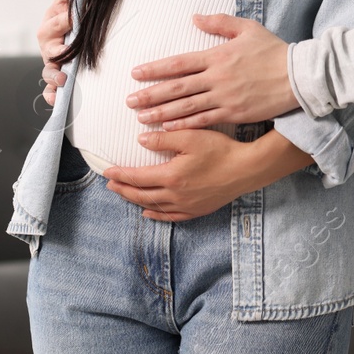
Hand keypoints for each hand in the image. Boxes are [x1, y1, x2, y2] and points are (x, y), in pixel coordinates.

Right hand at [36, 0, 70, 105]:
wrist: (67, 32)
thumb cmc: (67, 18)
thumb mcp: (66, 4)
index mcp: (50, 27)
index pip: (57, 22)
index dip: (65, 20)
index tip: (73, 18)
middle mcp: (48, 47)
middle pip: (50, 50)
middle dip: (58, 51)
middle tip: (65, 52)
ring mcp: (51, 64)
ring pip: (48, 72)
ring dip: (54, 77)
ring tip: (62, 80)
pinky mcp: (56, 79)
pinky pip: (50, 90)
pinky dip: (51, 96)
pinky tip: (55, 101)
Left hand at [104, 127, 294, 220]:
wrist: (246, 169)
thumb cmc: (220, 150)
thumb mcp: (190, 137)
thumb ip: (164, 139)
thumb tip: (141, 140)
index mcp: (171, 176)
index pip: (137, 177)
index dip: (120, 175)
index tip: (107, 171)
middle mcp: (175, 195)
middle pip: (141, 195)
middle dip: (123, 189)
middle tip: (109, 184)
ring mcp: (186, 205)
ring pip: (154, 207)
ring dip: (135, 201)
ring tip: (124, 195)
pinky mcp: (197, 210)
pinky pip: (171, 216)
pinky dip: (157, 215)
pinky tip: (149, 212)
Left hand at [126, 13, 297, 127]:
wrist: (298, 77)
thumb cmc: (274, 51)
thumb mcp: (248, 28)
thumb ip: (220, 23)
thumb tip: (195, 17)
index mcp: (217, 56)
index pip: (179, 63)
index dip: (155, 69)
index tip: (136, 74)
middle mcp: (216, 78)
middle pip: (176, 87)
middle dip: (151, 95)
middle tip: (129, 101)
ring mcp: (224, 98)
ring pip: (186, 107)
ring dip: (162, 113)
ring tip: (141, 118)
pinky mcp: (234, 113)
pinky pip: (203, 121)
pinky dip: (184, 125)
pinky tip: (168, 129)